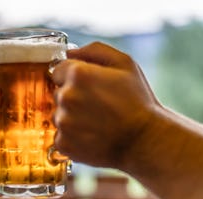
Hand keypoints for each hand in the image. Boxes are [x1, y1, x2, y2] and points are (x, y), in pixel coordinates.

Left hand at [52, 42, 161, 167]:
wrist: (144, 141)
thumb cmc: (138, 102)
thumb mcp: (125, 64)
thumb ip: (94, 51)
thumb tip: (70, 53)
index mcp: (77, 74)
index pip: (58, 70)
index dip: (75, 78)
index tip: (90, 87)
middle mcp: (65, 96)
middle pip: (58, 94)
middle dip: (73, 98)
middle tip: (98, 106)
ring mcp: (63, 122)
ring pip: (59, 116)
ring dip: (72, 119)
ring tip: (97, 123)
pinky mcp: (63, 144)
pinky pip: (61, 137)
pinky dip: (73, 138)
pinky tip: (92, 137)